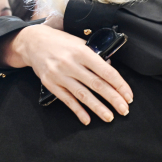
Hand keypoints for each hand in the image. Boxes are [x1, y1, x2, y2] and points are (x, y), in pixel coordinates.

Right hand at [9, 21, 132, 124]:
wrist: (32, 42)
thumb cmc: (60, 41)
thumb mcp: (80, 42)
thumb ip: (95, 55)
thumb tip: (110, 67)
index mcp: (82, 52)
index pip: (106, 71)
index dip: (119, 85)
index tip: (128, 96)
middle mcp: (71, 64)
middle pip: (96, 85)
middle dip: (113, 99)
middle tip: (124, 110)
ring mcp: (59, 75)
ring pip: (83, 95)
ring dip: (98, 108)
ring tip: (110, 117)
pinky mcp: (50, 84)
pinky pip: (67, 100)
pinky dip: (78, 111)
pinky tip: (87, 119)